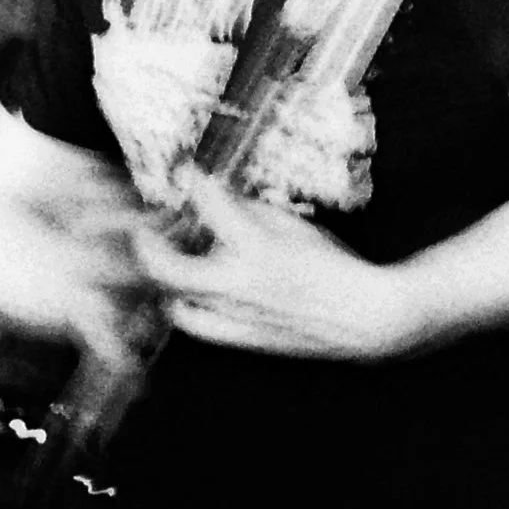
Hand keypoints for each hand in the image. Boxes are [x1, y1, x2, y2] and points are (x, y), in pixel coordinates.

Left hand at [130, 170, 424, 358]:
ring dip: (164, 273)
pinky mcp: (240, 336)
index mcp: (256, 245)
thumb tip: (220, 199)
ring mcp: (235, 313)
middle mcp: (237, 281)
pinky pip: (195, 323)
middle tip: (147, 226)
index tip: (189, 172)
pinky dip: (183, 305)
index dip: (194, 180)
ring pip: (174, 295)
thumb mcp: (294, 226)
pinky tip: (187, 295)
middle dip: (148, 239)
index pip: (208, 202)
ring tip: (168, 259)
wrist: (361, 317)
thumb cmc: (333, 266)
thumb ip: (252, 211)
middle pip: (165, 263)